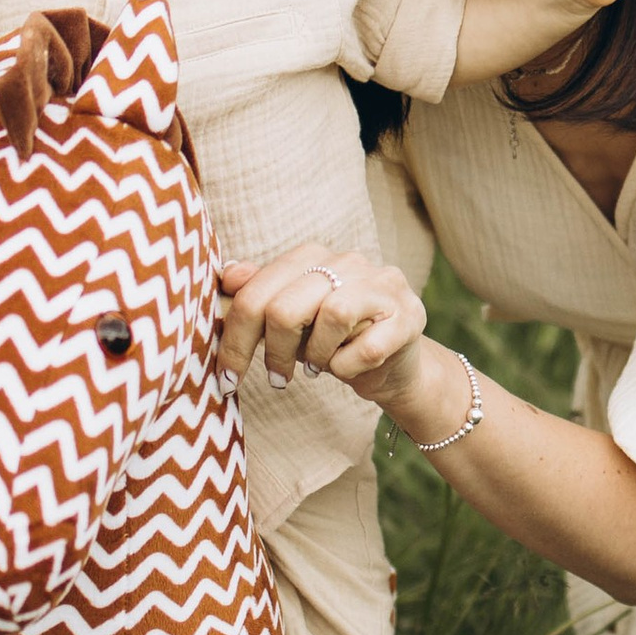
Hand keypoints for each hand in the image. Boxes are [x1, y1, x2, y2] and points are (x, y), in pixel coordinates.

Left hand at [217, 246, 427, 402]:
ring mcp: (383, 284)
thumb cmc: (334, 340)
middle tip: (276, 378)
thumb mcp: (290, 319)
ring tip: (318, 365)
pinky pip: (368, 347)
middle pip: (286, 308)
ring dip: (317, 355)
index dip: (234, 341)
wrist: (393, 364)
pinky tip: (350, 367)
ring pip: (332, 317)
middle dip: (272, 353)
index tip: (226, 379)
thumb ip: (259, 294)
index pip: (255, 293)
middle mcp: (348, 260)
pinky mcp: (409, 315)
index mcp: (312, 255)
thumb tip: (226, 275)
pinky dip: (349, 367)